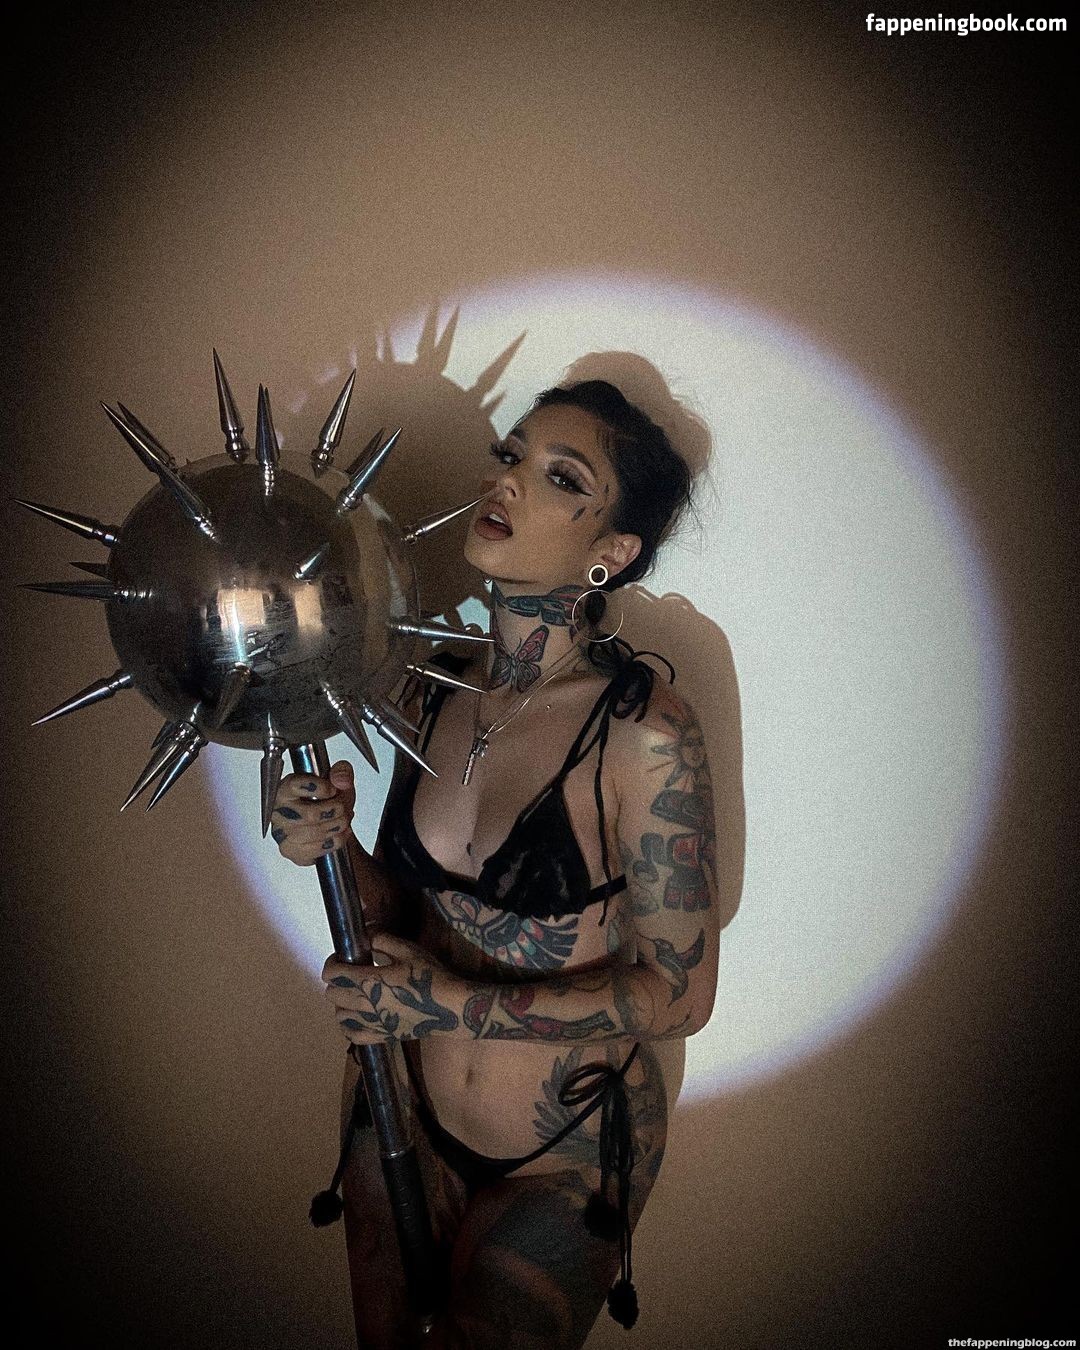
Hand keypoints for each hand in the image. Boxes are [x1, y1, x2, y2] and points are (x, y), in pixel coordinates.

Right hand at [270, 760, 354, 864]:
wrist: (331, 824)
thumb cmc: (328, 801)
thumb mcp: (339, 781)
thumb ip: (342, 772)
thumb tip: (340, 780)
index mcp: (285, 789)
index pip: (296, 786)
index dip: (321, 788)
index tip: (333, 790)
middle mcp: (278, 811)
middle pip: (310, 814)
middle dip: (336, 811)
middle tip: (344, 808)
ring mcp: (282, 833)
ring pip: (315, 832)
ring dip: (338, 826)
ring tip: (344, 820)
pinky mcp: (290, 850)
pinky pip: (316, 849)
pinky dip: (335, 841)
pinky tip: (339, 833)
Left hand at [322, 933, 462, 1044]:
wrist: (449, 1007)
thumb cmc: (428, 976)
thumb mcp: (406, 949)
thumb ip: (380, 939)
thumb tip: (365, 932)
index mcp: (367, 981)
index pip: (332, 973)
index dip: (333, 962)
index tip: (343, 957)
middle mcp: (363, 1004)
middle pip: (332, 994)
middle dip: (337, 980)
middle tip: (351, 972)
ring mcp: (371, 1024)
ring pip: (339, 1016)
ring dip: (342, 1003)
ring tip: (356, 994)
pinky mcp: (380, 1036)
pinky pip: (352, 1036)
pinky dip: (349, 1026)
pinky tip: (359, 1017)